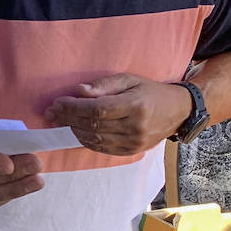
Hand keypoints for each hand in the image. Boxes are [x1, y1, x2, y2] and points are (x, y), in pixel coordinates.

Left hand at [45, 74, 191, 155]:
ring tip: (60, 120)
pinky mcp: (131, 151)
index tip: (58, 102)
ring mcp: (134, 142)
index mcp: (135, 106)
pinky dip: (85, 140)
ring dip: (73, 130)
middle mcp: (135, 126)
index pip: (97, 109)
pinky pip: (102, 148)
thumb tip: (79, 91)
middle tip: (52, 112)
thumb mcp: (130, 79)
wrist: (178, 111)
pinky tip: (76, 130)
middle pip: (93, 125)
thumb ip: (104, 85)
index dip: (74, 108)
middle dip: (68, 118)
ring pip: (94, 139)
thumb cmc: (150, 91)